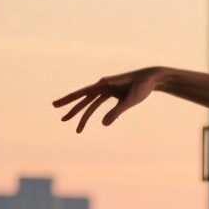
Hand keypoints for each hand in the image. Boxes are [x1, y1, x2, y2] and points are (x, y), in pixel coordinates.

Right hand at [51, 66, 166, 133]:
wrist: (152, 78)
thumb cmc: (142, 87)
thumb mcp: (131, 101)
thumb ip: (117, 112)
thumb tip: (103, 124)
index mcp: (104, 84)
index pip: (82, 93)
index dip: (68, 100)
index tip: (56, 105)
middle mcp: (102, 85)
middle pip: (83, 99)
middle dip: (72, 110)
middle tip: (61, 119)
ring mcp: (107, 89)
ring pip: (91, 103)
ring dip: (83, 115)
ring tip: (77, 129)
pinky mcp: (112, 93)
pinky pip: (98, 103)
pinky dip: (93, 111)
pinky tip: (89, 119)